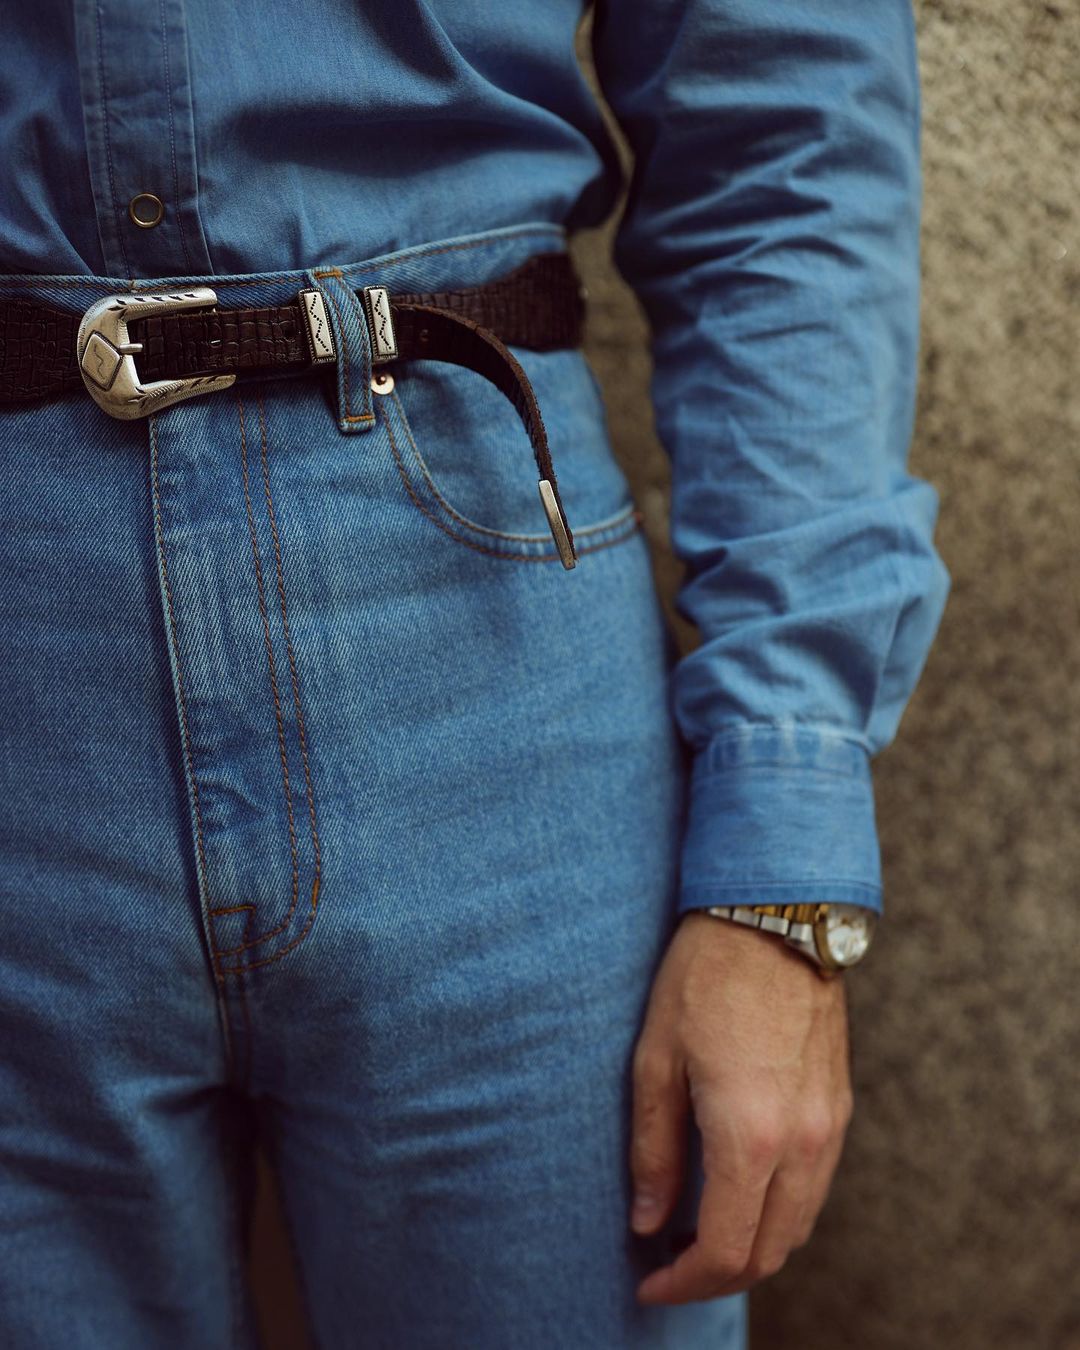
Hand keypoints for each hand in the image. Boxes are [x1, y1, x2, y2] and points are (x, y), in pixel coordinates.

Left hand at [629, 909, 853, 1302]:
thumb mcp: (655, 1059)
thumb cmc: (705, 978)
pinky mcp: (840, 1107)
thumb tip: (648, 1221)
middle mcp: (803, 1144)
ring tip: (696, 1233)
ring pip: (797, 1226)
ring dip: (750, 1247)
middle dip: (715, 1276)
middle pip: (767, 1253)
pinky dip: (777, 1212)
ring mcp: (830, 1127)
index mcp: (749, 1136)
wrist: (776, 916)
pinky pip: (815, 1188)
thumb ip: (653, 1149)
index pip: (723, 1250)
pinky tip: (738, 1192)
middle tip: (667, 1266)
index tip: (647, 1282)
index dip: (682, 1283)